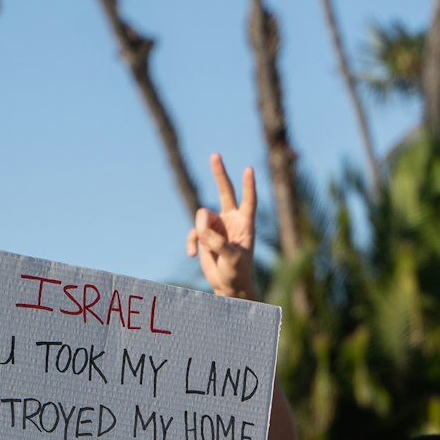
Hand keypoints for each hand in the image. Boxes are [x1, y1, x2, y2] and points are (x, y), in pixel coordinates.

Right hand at [186, 152, 256, 299]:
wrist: (228, 285)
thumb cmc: (237, 271)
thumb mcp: (232, 259)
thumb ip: (219, 244)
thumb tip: (203, 233)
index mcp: (245, 223)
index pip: (248, 200)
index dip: (248, 186)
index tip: (248, 169)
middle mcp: (231, 220)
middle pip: (225, 191)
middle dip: (219, 174)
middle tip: (215, 155)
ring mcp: (217, 226)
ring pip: (202, 216)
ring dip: (201, 232)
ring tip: (204, 248)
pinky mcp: (204, 235)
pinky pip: (193, 232)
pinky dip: (191, 242)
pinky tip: (192, 255)